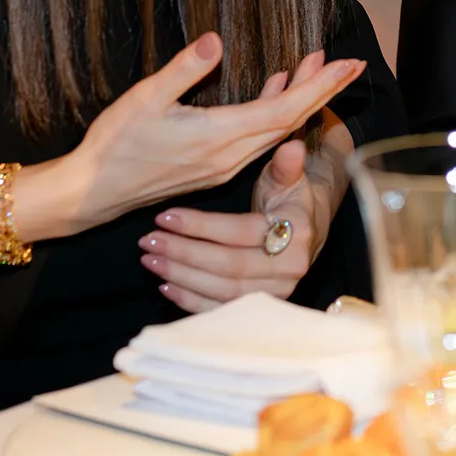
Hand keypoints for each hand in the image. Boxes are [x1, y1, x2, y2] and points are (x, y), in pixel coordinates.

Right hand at [23, 36, 361, 241]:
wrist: (90, 194)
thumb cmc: (114, 145)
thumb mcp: (145, 98)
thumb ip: (184, 69)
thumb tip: (217, 41)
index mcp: (219, 137)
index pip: (285, 109)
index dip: (320, 86)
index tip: (349, 64)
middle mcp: (230, 155)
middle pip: (290, 120)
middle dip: (322, 90)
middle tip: (348, 63)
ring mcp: (223, 165)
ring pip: (275, 131)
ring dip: (301, 100)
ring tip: (318, 69)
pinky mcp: (213, 168)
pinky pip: (257, 138)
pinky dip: (274, 113)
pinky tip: (275, 89)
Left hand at [140, 130, 335, 312]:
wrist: (307, 233)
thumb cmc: (288, 201)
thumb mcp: (288, 179)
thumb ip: (285, 165)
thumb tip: (292, 145)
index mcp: (297, 232)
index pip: (241, 232)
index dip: (201, 226)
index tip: (165, 217)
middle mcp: (290, 268)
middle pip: (229, 266)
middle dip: (184, 254)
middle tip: (149, 241)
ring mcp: (277, 293)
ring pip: (222, 291)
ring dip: (182, 277)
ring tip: (150, 260)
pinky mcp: (261, 308)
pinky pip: (222, 310)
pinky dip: (191, 302)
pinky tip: (166, 286)